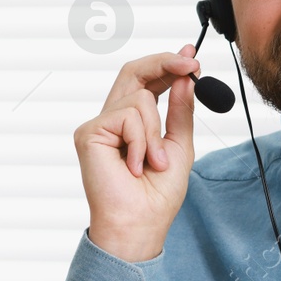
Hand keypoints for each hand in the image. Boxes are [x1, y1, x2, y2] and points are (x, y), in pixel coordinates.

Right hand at [74, 45, 200, 261]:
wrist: (140, 224)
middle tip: (191, 65)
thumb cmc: (157, 196)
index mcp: (132, 123)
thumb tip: (185, 79)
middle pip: (133, 72)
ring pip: (140, 99)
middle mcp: (112, 120)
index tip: (191, 57)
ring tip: (155, 163)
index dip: (167, 65)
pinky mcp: (89, 133)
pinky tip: (136, 166)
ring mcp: (99, 125)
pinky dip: (142, 142)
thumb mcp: (180, 147)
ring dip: (156, 133)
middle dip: (165, 63)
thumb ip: (180, 112)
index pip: (146, 82)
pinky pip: (128, 116)